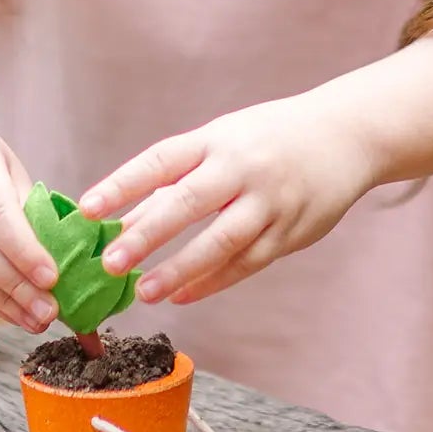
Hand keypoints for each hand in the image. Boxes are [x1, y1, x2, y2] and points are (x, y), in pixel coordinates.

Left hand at [75, 96, 376, 303]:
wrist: (346, 135)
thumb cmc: (267, 139)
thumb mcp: (221, 142)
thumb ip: (175, 180)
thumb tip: (121, 222)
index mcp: (216, 140)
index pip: (160, 161)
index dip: (122, 185)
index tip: (86, 209)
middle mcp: (242, 168)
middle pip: (188, 203)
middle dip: (148, 234)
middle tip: (111, 262)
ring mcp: (270, 202)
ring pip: (221, 241)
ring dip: (180, 269)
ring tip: (143, 291)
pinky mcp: (291, 233)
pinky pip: (247, 263)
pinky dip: (213, 281)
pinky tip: (182, 295)